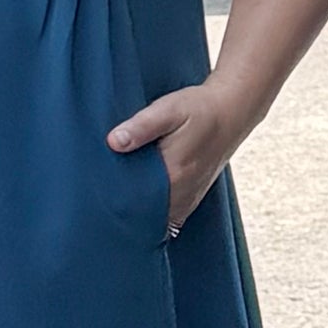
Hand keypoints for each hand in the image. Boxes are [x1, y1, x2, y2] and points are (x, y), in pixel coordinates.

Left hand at [107, 81, 256, 236]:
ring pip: (156, 219)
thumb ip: (141, 126)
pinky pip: (167, 217)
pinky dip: (152, 213)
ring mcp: (189, 198)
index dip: (114, 201)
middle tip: (98, 198)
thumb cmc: (199, 108)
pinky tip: (137, 200)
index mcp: (174, 174)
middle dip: (122, 210)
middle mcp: (183, 193)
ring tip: (114, 201)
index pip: (135, 202)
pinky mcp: (191, 197)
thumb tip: (114, 142)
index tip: (95, 195)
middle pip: (144, 215)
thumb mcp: (168, 109)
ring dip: (137, 213)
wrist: (232, 111)